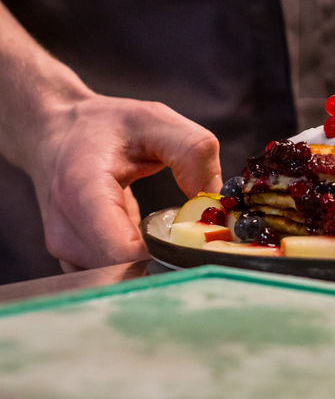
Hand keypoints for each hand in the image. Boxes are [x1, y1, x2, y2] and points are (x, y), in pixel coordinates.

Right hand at [30, 95, 220, 270]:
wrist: (53, 133)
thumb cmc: (102, 126)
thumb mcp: (154, 120)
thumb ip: (192, 152)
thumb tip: (215, 203)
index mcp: (82, 192)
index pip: (123, 252)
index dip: (168, 252)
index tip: (200, 237)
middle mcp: (66, 231)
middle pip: (127, 271)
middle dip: (168, 260)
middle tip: (197, 235)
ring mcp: (66, 251)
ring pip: (123, 278)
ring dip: (155, 262)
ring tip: (172, 229)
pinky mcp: (74, 261)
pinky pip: (115, 274)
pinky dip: (140, 262)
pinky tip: (153, 237)